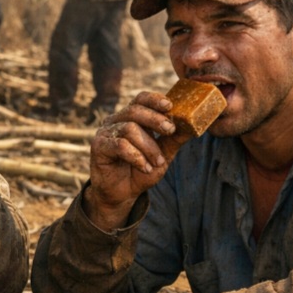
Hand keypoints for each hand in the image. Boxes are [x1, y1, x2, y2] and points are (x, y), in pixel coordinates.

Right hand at [84, 91, 178, 230]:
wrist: (123, 193)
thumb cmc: (142, 170)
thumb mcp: (164, 153)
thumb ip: (174, 139)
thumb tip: (193, 124)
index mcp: (130, 118)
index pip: (140, 99)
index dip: (154, 99)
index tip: (170, 106)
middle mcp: (115, 122)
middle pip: (134, 110)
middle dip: (155, 119)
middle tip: (170, 130)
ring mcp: (105, 133)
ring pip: (129, 129)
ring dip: (148, 147)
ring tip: (157, 162)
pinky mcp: (98, 147)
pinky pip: (120, 146)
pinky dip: (137, 157)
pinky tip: (144, 168)